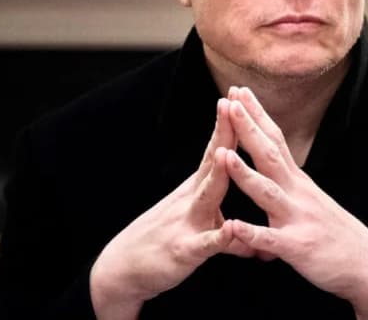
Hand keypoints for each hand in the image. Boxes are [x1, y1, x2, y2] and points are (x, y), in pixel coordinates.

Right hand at [90, 98, 249, 319]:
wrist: (122, 270)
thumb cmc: (163, 245)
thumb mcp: (196, 233)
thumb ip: (225, 234)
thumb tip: (245, 236)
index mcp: (197, 190)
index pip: (216, 150)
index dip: (228, 125)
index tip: (238, 96)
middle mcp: (191, 199)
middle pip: (212, 161)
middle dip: (225, 133)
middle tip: (233, 103)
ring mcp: (187, 222)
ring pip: (207, 195)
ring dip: (217, 174)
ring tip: (227, 153)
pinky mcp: (184, 251)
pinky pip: (205, 243)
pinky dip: (220, 236)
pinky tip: (233, 228)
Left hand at [224, 87, 367, 319]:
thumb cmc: (335, 233)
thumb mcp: (310, 199)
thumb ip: (288, 182)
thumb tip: (273, 161)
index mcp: (298, 181)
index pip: (275, 139)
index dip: (257, 114)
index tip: (239, 90)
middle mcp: (298, 193)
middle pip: (269, 155)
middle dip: (248, 129)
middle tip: (230, 101)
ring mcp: (298, 219)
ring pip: (267, 193)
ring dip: (244, 174)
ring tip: (221, 155)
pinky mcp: (298, 247)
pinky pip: (271, 241)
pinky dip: (252, 234)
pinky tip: (233, 226)